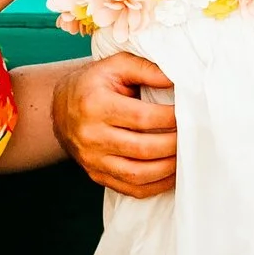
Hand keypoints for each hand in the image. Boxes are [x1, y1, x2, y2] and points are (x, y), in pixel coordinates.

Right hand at [53, 52, 177, 197]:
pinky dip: (155, 185)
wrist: (59, 107)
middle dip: (174, 145)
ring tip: (186, 156)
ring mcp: (92, 160)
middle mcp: (91, 136)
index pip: (142, 118)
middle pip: (143, 149)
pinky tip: (171, 174)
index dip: (171, 119)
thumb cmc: (94, 83)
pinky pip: (130, 189)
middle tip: (194, 136)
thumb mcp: (116, 65)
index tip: (189, 114)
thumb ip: (147, 69)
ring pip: (138, 174)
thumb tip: (178, 80)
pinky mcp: (96, 175)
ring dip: (169, 169)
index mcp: (95, 105)